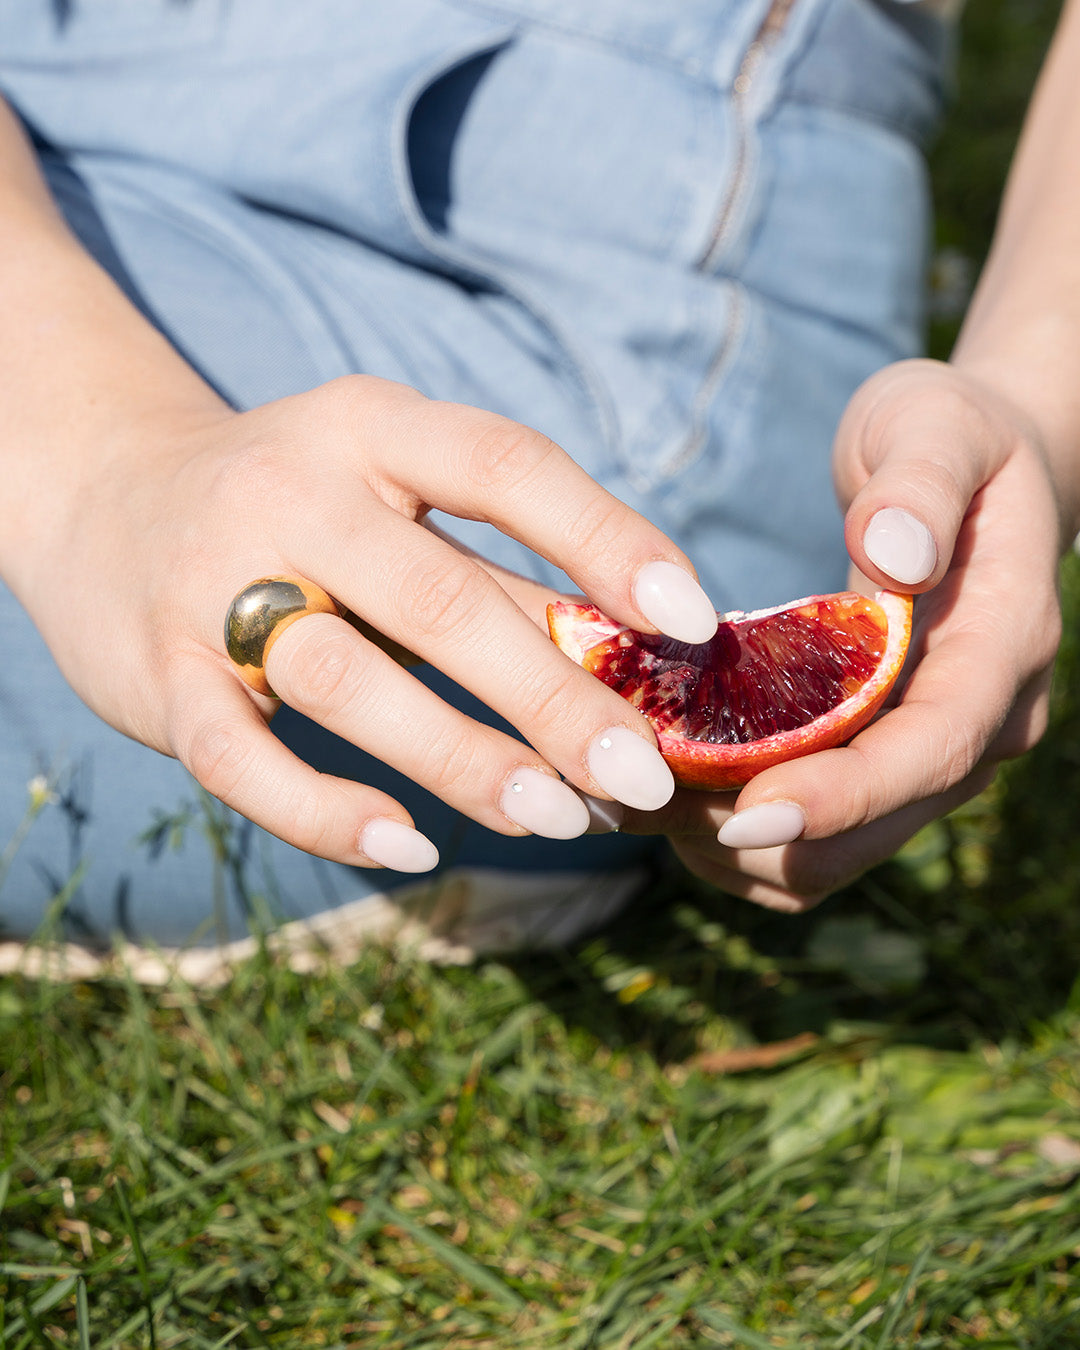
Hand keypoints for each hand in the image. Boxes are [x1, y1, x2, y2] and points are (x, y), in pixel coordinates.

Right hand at [9, 375, 725, 870]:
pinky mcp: (155, 672)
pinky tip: (412, 847)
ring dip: (464, 759)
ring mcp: (213, 582)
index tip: (694, 621)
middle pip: (440, 598)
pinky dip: (326, 813)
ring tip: (558, 818)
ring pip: (348, 681)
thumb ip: (495, 578)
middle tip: (643, 777)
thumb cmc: (296, 512)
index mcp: (370, 429)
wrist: (103, 498)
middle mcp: (292, 491)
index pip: (505, 466)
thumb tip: (636, 661)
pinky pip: (240, 759)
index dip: (605, 537)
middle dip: (555, 698)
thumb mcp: (391, 508)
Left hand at [612, 359, 1064, 910]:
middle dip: (769, 836)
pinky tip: (677, 801)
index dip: (847, 794)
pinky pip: (820, 841)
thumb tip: (893, 555)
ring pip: (843, 852)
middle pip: (880, 825)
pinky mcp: (887, 767)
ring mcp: (934, 756)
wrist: (968, 482)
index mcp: (1003, 644)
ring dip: (747, 850)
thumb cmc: (946, 439)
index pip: (935, 746)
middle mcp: (982, 723)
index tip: (749, 813)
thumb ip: (921, 482)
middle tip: (651, 809)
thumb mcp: (937, 425)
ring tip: (648, 805)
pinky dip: (747, 842)